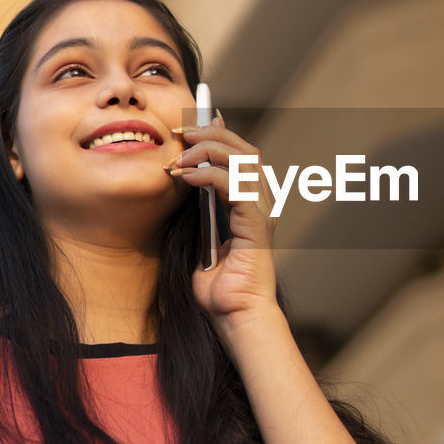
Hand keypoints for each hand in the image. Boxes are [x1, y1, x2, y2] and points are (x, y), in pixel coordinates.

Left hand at [165, 114, 278, 330]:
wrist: (235, 316)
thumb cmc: (220, 287)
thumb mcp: (202, 240)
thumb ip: (200, 213)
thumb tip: (186, 184)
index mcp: (251, 205)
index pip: (241, 155)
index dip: (217, 135)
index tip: (187, 127)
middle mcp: (262, 204)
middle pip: (245, 150)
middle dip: (211, 135)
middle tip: (180, 133)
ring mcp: (263, 213)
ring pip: (243, 161)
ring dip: (208, 151)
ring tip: (180, 154)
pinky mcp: (257, 226)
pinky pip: (236, 187)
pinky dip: (210, 176)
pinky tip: (186, 177)